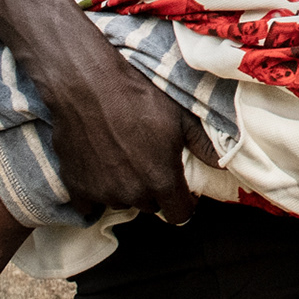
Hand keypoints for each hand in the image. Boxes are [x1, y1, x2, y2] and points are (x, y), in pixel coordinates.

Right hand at [39, 25, 206, 222]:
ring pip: (121, 201)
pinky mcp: (77, 187)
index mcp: (162, 179)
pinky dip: (95, 191)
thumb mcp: (179, 115)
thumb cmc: (136, 96)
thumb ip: (202, 145)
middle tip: (148, 162)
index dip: (184, 203)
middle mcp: (133, 193)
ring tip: (122, 158)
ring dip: (125, 188)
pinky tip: (98, 168)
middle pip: (151, 205)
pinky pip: (90, 204)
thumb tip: (222, 163)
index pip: (180, 214)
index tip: (181, 190)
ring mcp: (103, 193)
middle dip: (154, 190)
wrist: (87, 84)